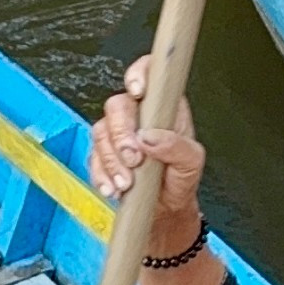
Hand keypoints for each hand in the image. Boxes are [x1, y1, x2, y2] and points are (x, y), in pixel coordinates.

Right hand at [91, 58, 205, 243]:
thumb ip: (177, 147)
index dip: (139, 74)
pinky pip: (92, 158)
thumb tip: (150, 137)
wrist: (165, 211)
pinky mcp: (102, 156)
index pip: (148, 73)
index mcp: (163, 107)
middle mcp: (138, 115)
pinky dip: (101, 175)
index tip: (138, 92)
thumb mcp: (191, 163)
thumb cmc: (181, 179)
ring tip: (127, 183)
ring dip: (112, 160)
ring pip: (100, 132)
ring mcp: (116, 135)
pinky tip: (114, 189)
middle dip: (122, 133)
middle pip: (117, 106)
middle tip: (134, 158)